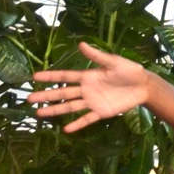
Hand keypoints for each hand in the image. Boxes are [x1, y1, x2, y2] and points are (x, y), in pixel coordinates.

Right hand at [28, 43, 153, 132]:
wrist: (144, 86)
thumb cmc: (130, 71)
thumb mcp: (113, 62)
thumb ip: (97, 56)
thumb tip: (80, 43)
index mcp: (87, 76)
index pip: (65, 76)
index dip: (50, 76)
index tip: (34, 77)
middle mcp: (86, 90)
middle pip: (62, 93)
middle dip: (46, 95)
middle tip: (29, 99)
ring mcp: (92, 102)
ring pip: (70, 107)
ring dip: (55, 110)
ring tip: (39, 113)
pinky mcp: (101, 112)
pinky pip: (87, 119)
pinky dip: (77, 124)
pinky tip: (65, 130)